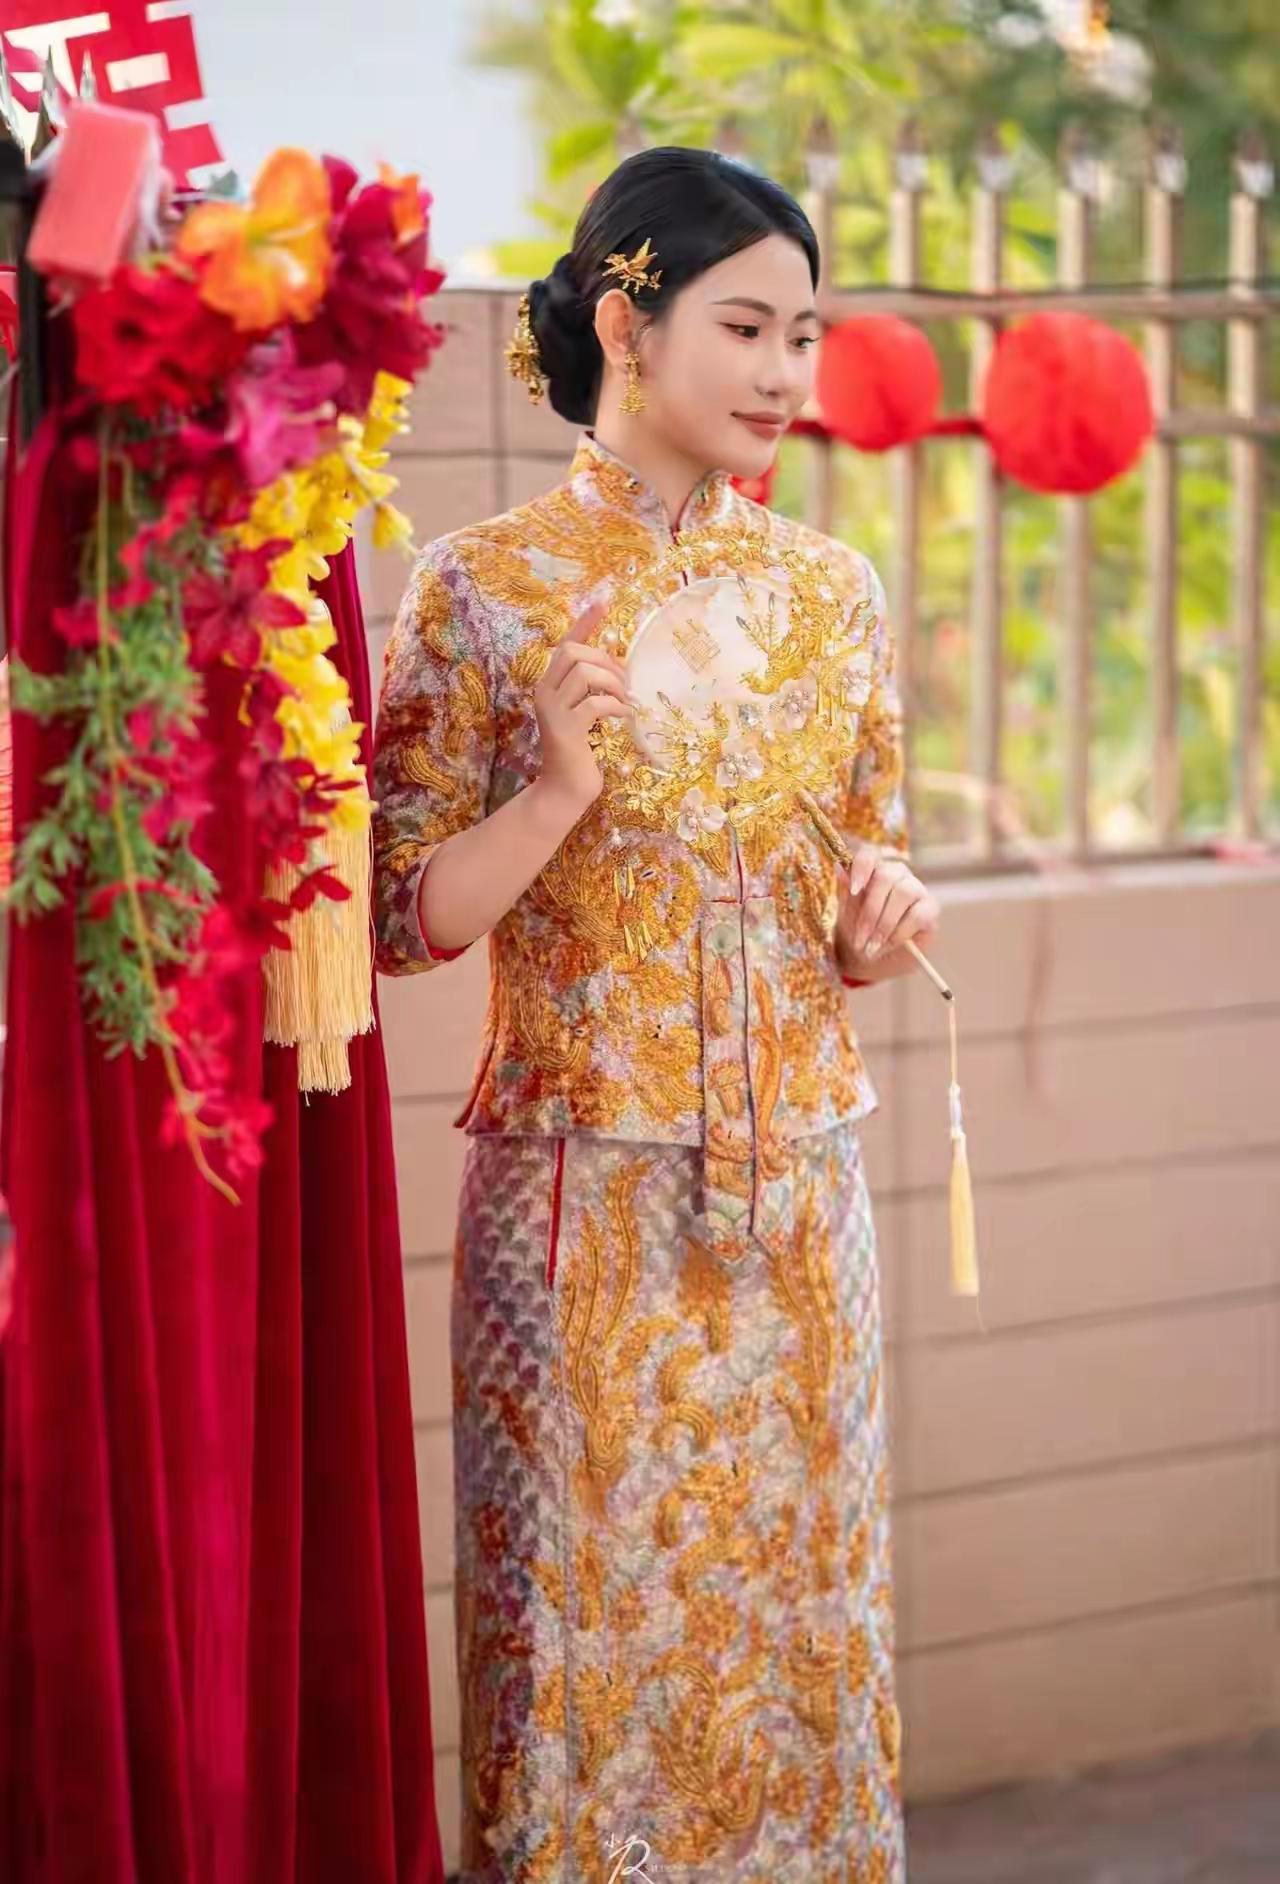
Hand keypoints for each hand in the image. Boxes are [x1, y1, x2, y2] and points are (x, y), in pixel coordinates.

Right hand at [531, 602, 634, 817]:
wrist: (564, 790)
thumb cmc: (578, 752)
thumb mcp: (584, 713)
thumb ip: (591, 689)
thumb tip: (617, 666)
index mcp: (549, 685)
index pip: (565, 644)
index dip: (585, 623)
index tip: (604, 602)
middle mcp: (545, 693)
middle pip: (575, 653)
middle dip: (606, 661)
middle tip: (624, 684)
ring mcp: (553, 711)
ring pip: (585, 673)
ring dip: (614, 684)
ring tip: (626, 702)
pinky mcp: (566, 730)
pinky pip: (596, 703)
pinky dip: (617, 707)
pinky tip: (625, 718)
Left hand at [835, 846, 939, 980]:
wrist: (872, 961)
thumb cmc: (858, 931)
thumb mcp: (847, 913)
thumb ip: (845, 889)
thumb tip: (839, 866)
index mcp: (873, 870)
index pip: (869, 855)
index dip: (861, 868)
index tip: (854, 890)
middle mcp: (897, 874)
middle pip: (886, 876)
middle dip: (870, 912)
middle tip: (859, 940)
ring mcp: (916, 889)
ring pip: (903, 892)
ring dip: (885, 924)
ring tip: (872, 946)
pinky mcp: (931, 908)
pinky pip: (918, 914)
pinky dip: (900, 932)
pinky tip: (889, 944)